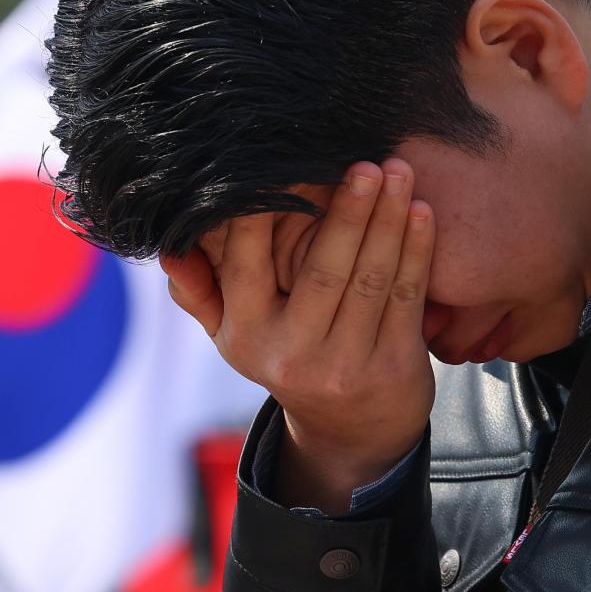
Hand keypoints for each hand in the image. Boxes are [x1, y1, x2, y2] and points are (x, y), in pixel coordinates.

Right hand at [160, 159, 435, 512]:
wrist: (351, 432)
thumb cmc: (288, 356)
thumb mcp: (235, 334)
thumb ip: (201, 289)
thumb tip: (168, 246)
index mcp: (247, 334)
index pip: (248, 261)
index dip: (266, 208)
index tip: (287, 160)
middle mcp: (293, 353)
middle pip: (324, 268)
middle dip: (348, 209)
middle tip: (365, 161)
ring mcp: (346, 363)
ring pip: (371, 277)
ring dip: (389, 219)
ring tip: (399, 172)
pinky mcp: (393, 366)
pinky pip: (406, 296)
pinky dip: (417, 250)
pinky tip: (422, 212)